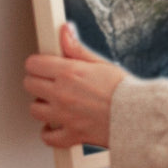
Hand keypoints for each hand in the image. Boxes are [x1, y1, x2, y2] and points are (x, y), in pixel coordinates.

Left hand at [23, 23, 127, 149]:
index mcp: (69, 73)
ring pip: (34, 110)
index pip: (34, 64)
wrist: (138, 116)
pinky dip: (49, 132)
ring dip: (42, 105)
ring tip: (54, 102)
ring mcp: (64, 116)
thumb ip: (77, 49)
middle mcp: (62, 94)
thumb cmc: (124, 90)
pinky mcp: (70, 135)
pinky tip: (56, 125)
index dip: (38, 63)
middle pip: (29, 85)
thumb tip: (65, 31)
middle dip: (37, 81)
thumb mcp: (100, 63)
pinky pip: (48, 137)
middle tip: (49, 82)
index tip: (43, 65)